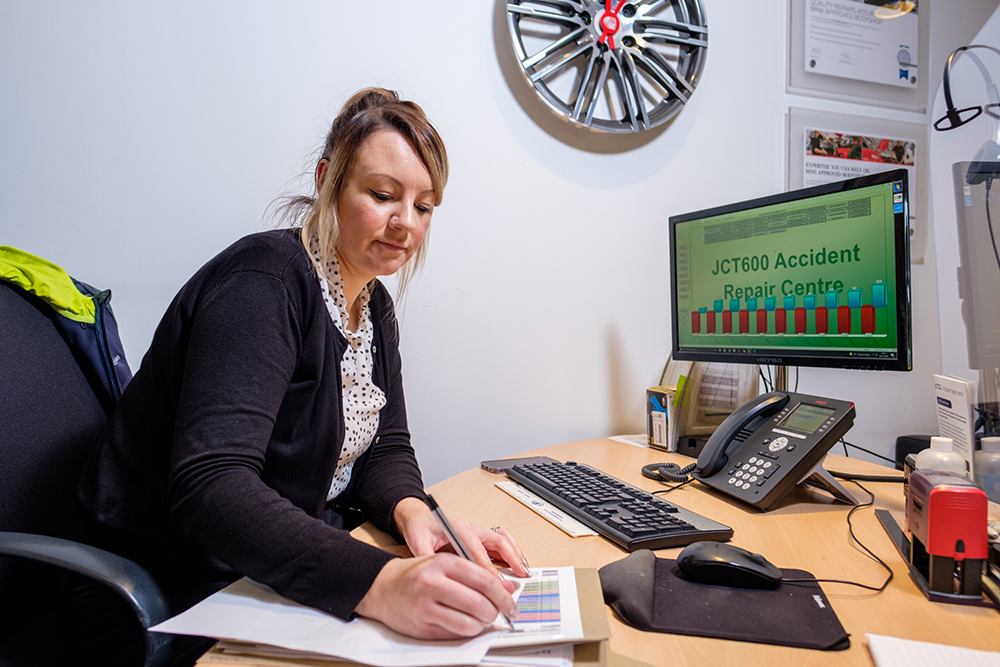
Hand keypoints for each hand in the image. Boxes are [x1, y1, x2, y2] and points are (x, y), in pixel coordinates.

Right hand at [354, 553, 518, 638]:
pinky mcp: (421, 626)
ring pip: (469, 623)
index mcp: (442, 562)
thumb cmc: (416, 575)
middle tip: (499, 614)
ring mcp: (425, 606)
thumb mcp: (446, 565)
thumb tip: (509, 587)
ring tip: (481, 619)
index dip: (502, 594)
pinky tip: (466, 625)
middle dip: (495, 612)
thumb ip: (477, 574)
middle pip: (478, 603)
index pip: (483, 579)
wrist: (382, 587)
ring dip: (482, 625)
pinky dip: (467, 632)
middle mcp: (433, 582)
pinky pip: (454, 633)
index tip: (511, 602)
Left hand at [393, 497, 530, 577]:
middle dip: (511, 559)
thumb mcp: (417, 542)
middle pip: (497, 542)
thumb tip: (437, 576)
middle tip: (520, 575)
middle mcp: (471, 528)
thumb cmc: (419, 527)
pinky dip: (512, 551)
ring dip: (515, 554)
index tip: (495, 584)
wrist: (419, 517)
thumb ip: (426, 557)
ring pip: (503, 541)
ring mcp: (477, 532)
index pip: (477, 550)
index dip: (487, 568)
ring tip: (524, 570)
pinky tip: (517, 564)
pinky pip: (500, 542)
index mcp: (458, 528)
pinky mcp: (479, 538)